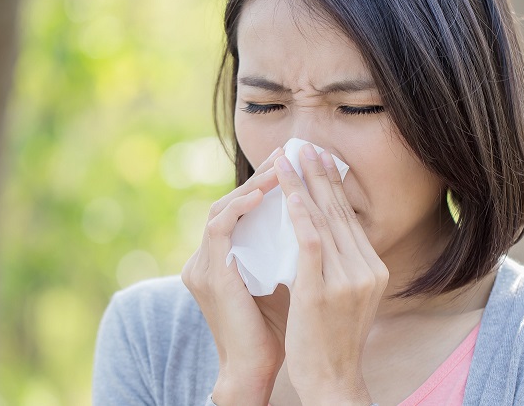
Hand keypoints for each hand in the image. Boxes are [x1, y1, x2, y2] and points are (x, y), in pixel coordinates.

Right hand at [181, 147, 286, 405]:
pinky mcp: (209, 272)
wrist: (255, 368)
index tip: (297, 167)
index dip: (268, 186)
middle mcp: (206, 258)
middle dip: (262, 177)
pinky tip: (265, 193)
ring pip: (224, 207)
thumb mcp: (285, 279)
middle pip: (232, 201)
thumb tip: (320, 222)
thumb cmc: (276, 329)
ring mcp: (203, 264)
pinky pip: (220, 225)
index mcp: (223, 259)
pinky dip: (241, 205)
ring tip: (281, 166)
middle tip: (290, 154)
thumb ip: (291, 252)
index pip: (242, 209)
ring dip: (253, 184)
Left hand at [275, 144, 389, 404]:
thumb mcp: (348, 298)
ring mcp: (347, 280)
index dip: (333, 186)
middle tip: (306, 145)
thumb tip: (323, 235)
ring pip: (324, 221)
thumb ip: (342, 266)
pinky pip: (311, 242)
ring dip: (305, 185)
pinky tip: (288, 194)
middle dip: (320, 176)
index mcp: (374, 269)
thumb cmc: (331, 341)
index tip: (320, 160)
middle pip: (340, 212)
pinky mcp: (323, 290)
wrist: (332, 379)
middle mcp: (367, 269)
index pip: (350, 219)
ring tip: (290, 159)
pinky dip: (300, 214)